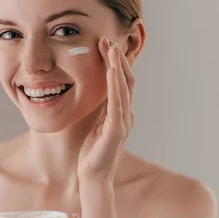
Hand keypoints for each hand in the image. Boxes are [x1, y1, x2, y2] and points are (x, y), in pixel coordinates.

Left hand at [77, 37, 135, 184]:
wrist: (92, 177)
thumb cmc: (92, 152)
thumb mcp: (95, 123)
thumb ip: (99, 108)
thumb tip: (95, 90)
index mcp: (121, 112)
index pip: (121, 81)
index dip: (115, 62)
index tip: (105, 45)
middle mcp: (126, 114)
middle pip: (126, 79)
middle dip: (117, 58)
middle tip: (107, 39)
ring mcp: (124, 122)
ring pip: (124, 87)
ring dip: (117, 66)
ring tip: (110, 48)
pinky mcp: (117, 131)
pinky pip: (117, 103)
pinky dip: (115, 85)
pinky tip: (111, 71)